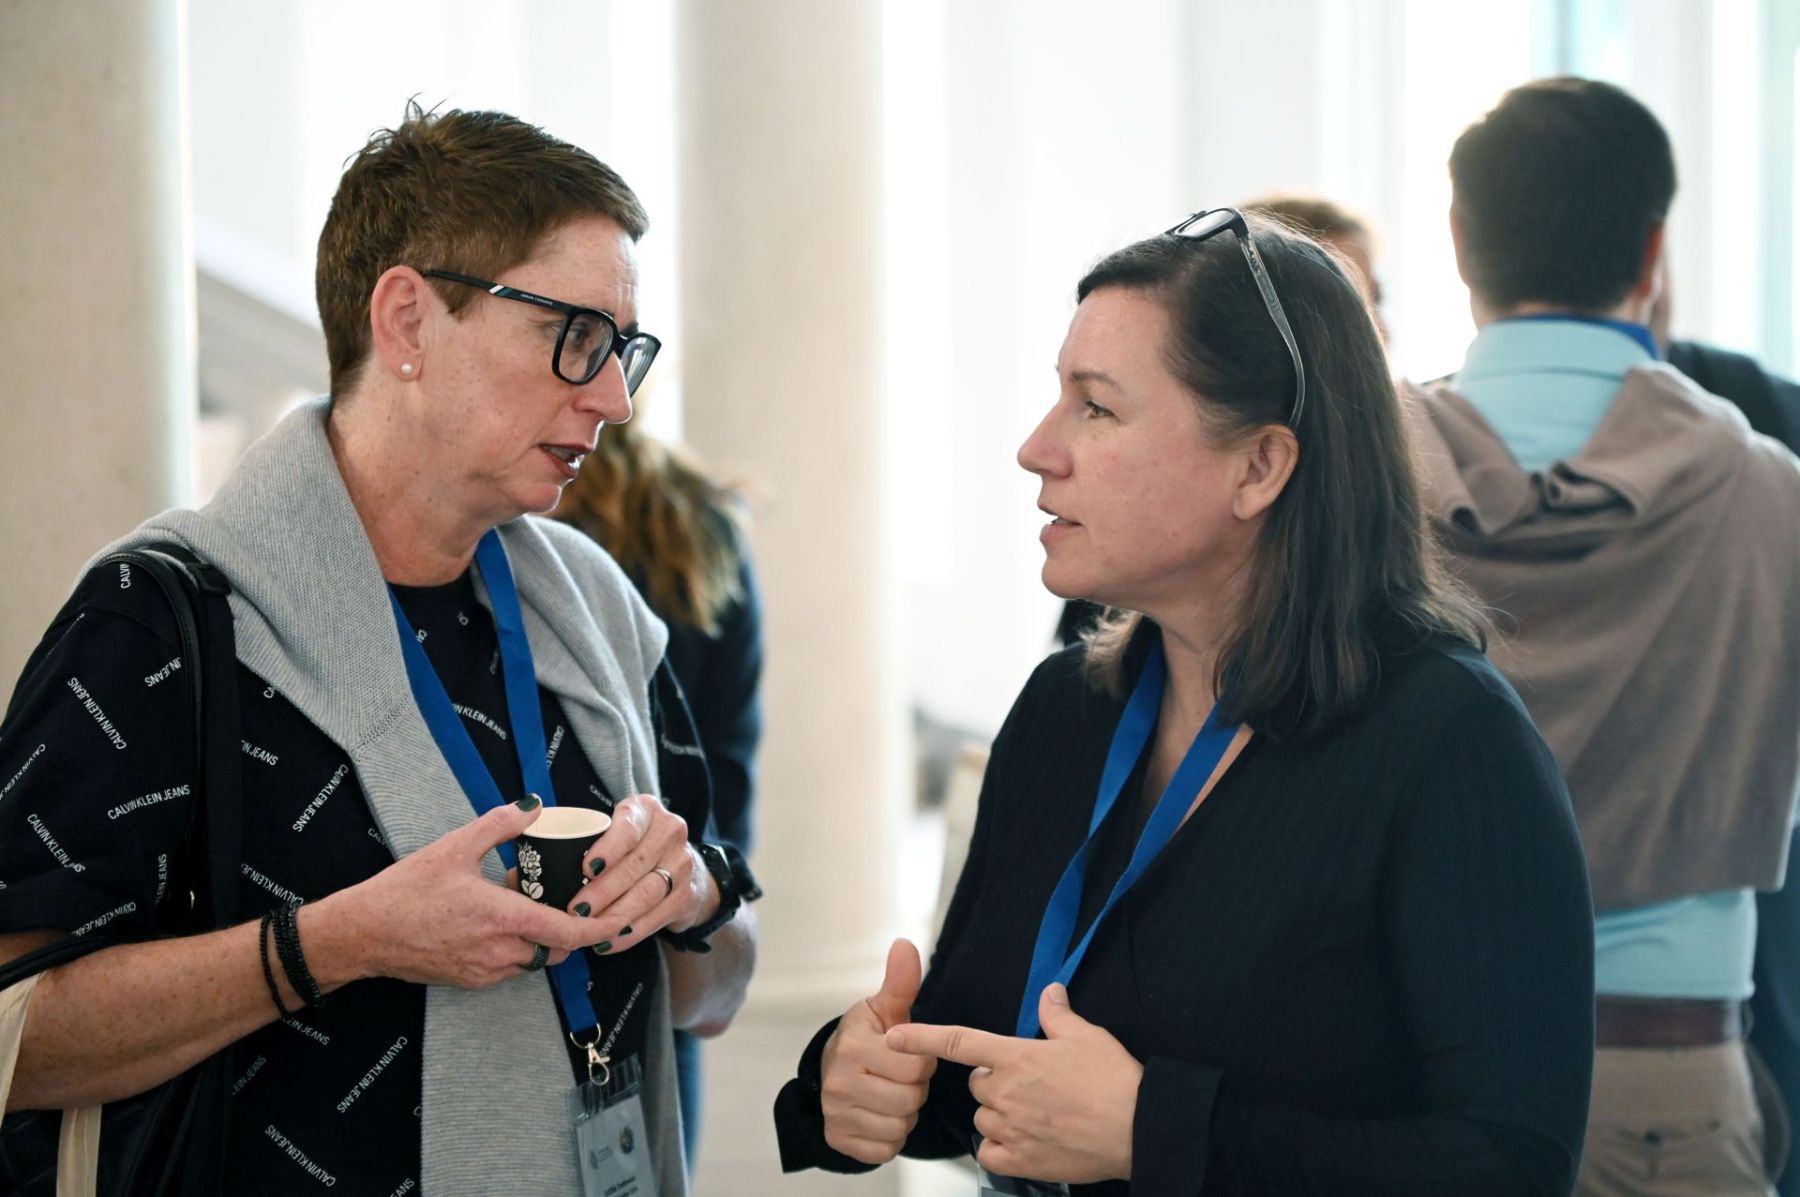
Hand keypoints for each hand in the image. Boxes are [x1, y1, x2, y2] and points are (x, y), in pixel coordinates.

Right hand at [320, 798, 610, 988]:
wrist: (363, 933)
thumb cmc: (405, 890)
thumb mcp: (455, 846)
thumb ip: (500, 823)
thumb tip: (534, 806)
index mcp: (503, 919)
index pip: (568, 932)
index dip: (599, 928)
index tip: (620, 919)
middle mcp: (500, 952)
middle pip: (556, 948)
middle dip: (567, 928)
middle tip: (558, 898)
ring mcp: (484, 972)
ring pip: (533, 960)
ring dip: (539, 938)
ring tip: (520, 905)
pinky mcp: (469, 981)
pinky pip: (509, 968)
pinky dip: (515, 948)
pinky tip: (496, 922)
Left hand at [566, 794, 708, 953]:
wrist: (683, 868)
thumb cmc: (631, 848)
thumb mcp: (613, 831)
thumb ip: (583, 841)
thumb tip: (531, 871)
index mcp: (646, 810)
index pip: (629, 827)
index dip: (609, 848)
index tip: (587, 869)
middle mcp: (670, 831)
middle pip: (635, 864)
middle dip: (603, 891)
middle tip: (575, 910)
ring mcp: (683, 863)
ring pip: (647, 893)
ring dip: (614, 915)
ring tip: (588, 929)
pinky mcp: (688, 895)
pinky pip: (656, 917)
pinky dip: (630, 933)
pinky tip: (608, 942)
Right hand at [820, 939, 936, 1164]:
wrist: (832, 1069)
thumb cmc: (867, 1037)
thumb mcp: (884, 1008)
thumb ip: (900, 982)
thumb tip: (904, 944)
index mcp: (853, 1046)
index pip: (917, 1066)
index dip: (922, 1061)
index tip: (905, 1053)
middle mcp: (839, 1081)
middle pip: (911, 1099)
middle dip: (914, 1089)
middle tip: (898, 1076)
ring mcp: (836, 1113)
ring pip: (901, 1126)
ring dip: (904, 1114)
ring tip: (890, 1093)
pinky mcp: (839, 1139)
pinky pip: (887, 1149)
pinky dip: (890, 1137)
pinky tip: (879, 1114)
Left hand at [886, 983, 1141, 1183]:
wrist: (1137, 1128)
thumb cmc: (1114, 1080)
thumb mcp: (1087, 1035)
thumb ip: (1058, 1015)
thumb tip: (1050, 992)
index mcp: (1016, 1057)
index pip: (958, 1042)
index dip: (921, 1038)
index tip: (893, 1036)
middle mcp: (1005, 1092)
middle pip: (977, 1084)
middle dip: (995, 1082)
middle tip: (1031, 1084)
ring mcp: (1011, 1129)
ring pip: (984, 1119)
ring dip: (1000, 1115)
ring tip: (1037, 1114)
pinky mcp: (1021, 1160)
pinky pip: (990, 1153)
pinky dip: (1001, 1148)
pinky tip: (1025, 1141)